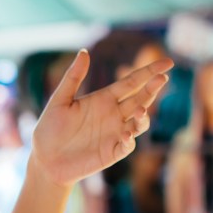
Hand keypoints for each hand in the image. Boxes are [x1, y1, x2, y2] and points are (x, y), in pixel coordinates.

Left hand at [28, 49, 172, 186]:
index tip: (167, 63)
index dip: (149, 72)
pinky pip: (128, 145)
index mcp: (104, 98)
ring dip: (143, 116)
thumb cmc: (49, 129)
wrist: (45, 160)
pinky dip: (130, 139)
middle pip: (140, 99)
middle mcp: (114, 114)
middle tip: (162, 78)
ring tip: (140, 111)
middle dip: (152, 89)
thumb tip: (84, 52)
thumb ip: (73, 77)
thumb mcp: (59, 100)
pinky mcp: (113, 152)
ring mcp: (115, 133)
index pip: (132, 82)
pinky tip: (126, 134)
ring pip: (139, 122)